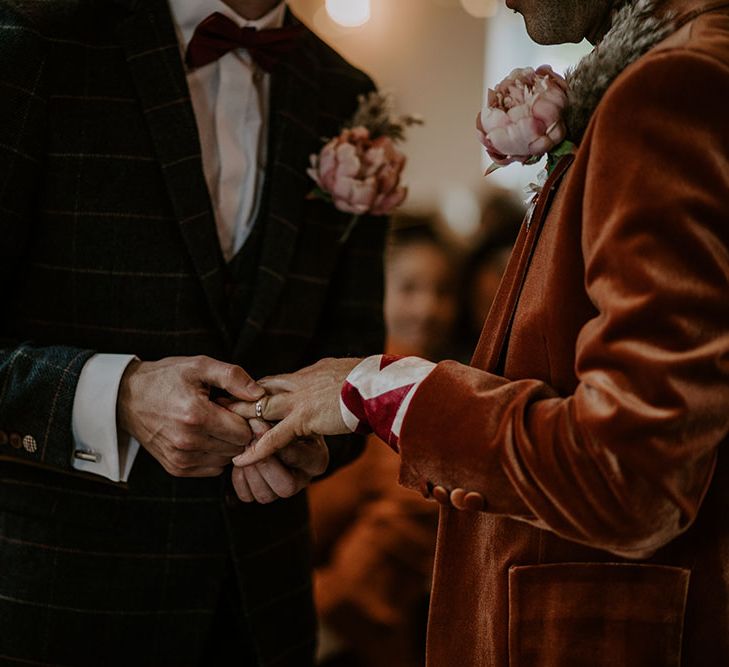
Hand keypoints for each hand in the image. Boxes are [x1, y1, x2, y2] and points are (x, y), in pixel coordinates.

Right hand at [117, 356, 263, 476]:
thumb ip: (233, 377)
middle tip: (224, 413)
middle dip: (237, 430)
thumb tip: (259, 395)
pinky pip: (213, 469)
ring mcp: (181, 459)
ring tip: (213, 423)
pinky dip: (215, 454)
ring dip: (226, 443)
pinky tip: (205, 436)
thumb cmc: (166, 378)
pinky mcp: (176, 468)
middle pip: (237, 447)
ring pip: (227, 459)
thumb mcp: (199, 365)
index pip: (243, 431)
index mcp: (196, 416)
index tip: (234, 405)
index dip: (245, 417)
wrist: (128, 397)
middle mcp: (188, 442)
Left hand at [226, 357, 360, 466]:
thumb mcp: (345, 373)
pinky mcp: (306, 418)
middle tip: (217, 404)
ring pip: (262, 410)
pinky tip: (241, 460)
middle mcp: (300, 383)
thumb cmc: (371, 380)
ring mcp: (300, 400)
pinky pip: (276, 437)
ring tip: (220, 429)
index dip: (255, 389)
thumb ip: (330, 378)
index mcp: (309, 374)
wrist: (379, 383)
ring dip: (241, 420)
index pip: (274, 381)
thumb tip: (331, 376)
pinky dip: (257, 449)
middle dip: (238, 398)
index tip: (238, 394)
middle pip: (260, 390)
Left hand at [231, 419, 328, 503]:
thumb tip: (254, 415)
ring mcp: (284, 488)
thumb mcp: (288, 410)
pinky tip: (240, 461)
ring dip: (249, 472)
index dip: (270, 439)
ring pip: (266, 496)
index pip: (294, 456)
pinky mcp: (265, 493)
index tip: (255, 422)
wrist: (280, 422)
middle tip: (248, 441)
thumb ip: (277, 412)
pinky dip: (239, 479)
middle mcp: (304, 478)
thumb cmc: (288, 412)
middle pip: (286, 486)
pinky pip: (248, 496)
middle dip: (263, 464)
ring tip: (242, 448)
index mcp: (317, 459)